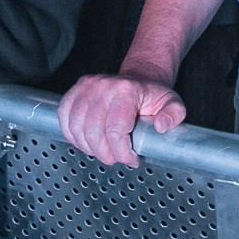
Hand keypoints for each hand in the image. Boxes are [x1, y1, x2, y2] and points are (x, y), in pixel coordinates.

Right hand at [58, 72, 186, 167]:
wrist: (138, 78)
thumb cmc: (152, 95)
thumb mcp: (172, 103)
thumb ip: (173, 115)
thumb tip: (161, 126)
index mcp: (127, 90)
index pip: (116, 130)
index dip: (122, 152)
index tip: (131, 159)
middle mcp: (103, 85)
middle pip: (94, 132)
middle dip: (105, 154)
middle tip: (116, 158)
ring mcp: (86, 86)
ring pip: (76, 128)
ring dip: (88, 147)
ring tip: (103, 151)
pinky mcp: (75, 90)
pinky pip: (64, 117)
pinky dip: (72, 135)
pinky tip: (86, 141)